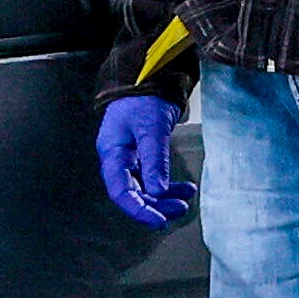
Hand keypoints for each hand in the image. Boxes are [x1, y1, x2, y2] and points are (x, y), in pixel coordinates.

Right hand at [97, 96, 192, 227]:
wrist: (150, 77)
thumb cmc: (143, 97)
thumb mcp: (151, 128)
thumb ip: (155, 160)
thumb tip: (159, 192)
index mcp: (113, 153)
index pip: (120, 191)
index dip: (138, 209)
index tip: (158, 220)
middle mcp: (119, 159)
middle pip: (133, 193)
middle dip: (156, 205)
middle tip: (179, 209)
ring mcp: (130, 158)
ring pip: (145, 188)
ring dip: (165, 197)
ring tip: (186, 199)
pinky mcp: (143, 156)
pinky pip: (154, 178)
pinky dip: (169, 186)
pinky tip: (185, 188)